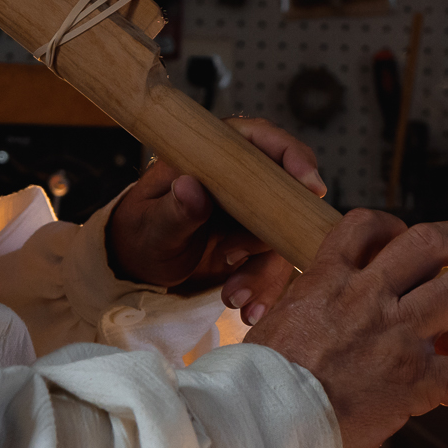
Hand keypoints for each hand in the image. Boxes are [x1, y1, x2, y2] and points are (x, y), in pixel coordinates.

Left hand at [105, 117, 323, 306]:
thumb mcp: (149, 225)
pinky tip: (248, 308)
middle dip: (277, 230)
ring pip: (283, 234)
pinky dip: (265, 288)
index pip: (261, 139)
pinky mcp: (257, 244)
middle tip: (240, 257)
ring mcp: (252, 213)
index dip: (292, 155)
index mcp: (213, 155)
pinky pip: (275, 264)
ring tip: (233, 296)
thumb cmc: (139, 233)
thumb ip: (172, 210)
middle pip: (285, 190)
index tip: (309, 183)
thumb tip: (191, 187)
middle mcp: (240, 179)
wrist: (138, 267)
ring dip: (265, 271)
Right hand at [245, 210, 447, 447]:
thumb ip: (296, 324)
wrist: (257, 425)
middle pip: (428, 244)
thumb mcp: (265, 334)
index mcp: (324, 282)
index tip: (404, 235)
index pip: (363, 228)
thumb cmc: (250, 391)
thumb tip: (296, 337)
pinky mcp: (413, 379)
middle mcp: (365, 297)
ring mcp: (394, 334)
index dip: (390, 226)